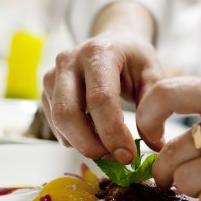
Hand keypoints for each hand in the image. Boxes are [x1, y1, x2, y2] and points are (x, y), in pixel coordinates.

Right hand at [42, 26, 164, 163]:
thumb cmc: (134, 59)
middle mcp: (69, 61)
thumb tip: (154, 145)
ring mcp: (52, 75)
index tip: (128, 155)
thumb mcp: (152, 75)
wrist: (113, 41)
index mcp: (99, 53)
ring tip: (110, 149)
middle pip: (69, 114)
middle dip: (93, 145)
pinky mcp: (46, 91)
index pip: (100, 99)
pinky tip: (96, 138)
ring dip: (83, 144)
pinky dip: (75, 139)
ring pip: (59, 122)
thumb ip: (152, 108)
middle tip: (117, 159)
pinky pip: (55, 124)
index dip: (112, 132)